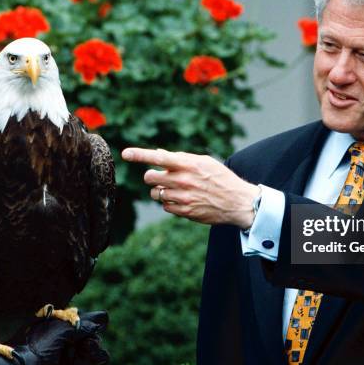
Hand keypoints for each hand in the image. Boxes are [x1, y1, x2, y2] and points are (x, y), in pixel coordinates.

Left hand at [121, 147, 259, 227]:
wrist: (237, 202)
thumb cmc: (221, 178)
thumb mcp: (205, 162)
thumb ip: (182, 158)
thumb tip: (159, 153)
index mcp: (188, 164)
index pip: (158, 157)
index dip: (139, 155)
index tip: (125, 153)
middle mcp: (183, 180)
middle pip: (150, 177)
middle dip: (152, 177)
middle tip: (162, 178)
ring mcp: (183, 197)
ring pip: (156, 193)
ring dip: (161, 191)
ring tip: (176, 190)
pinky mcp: (185, 211)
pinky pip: (165, 206)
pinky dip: (170, 203)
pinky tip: (184, 200)